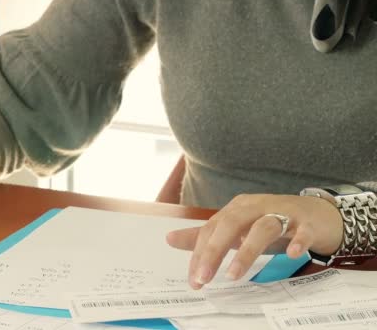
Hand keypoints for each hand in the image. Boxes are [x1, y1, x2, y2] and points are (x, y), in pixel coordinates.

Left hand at [166, 194, 342, 288]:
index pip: (212, 230)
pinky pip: (302, 230)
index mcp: (236, 209)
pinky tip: (291, 254)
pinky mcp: (307, 222)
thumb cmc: (272, 221)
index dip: (200, 254)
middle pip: (231, 224)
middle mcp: (256, 207)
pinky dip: (297, 241)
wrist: (317, 213)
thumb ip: (205, 236)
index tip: (194, 280)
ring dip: (247, 250)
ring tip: (233, 275)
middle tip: (204, 278)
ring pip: (262, 227)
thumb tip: (169, 239)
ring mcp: (283, 212)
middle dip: (214, 251)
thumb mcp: (236, 228)